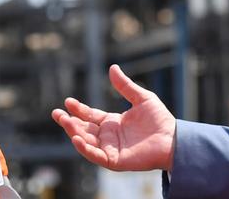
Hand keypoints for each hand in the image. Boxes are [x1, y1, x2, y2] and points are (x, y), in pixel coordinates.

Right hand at [52, 64, 175, 171]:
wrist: (172, 138)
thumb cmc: (159, 119)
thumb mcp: (141, 98)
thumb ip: (125, 86)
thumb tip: (112, 68)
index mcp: (113, 122)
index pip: (91, 116)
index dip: (79, 109)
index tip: (68, 102)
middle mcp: (109, 136)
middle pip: (84, 129)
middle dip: (69, 122)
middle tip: (56, 113)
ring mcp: (110, 149)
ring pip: (86, 142)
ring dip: (74, 133)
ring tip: (65, 122)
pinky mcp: (114, 160)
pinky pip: (96, 155)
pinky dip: (85, 148)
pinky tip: (77, 138)